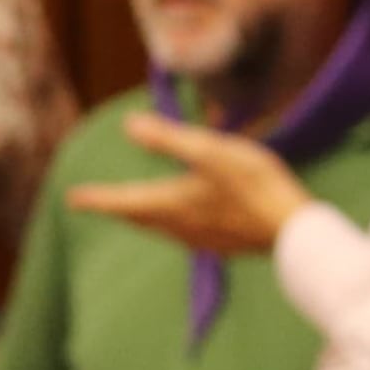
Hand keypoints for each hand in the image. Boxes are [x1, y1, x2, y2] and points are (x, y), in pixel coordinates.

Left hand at [65, 109, 313, 257]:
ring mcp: (203, 240)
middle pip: (140, 218)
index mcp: (172, 204)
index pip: (124, 201)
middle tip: (99, 203)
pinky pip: (186, 233)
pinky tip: (185, 220)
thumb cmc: (255, 186)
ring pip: (162, 228)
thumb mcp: (211, 152)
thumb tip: (128, 125)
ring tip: (136, 209)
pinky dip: (173, 222)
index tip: (73, 198)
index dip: (97, 198)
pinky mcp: (224, 244)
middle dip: (119, 208)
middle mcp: (181, 227)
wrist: (296, 232)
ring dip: (144, 216)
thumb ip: (169, 140)